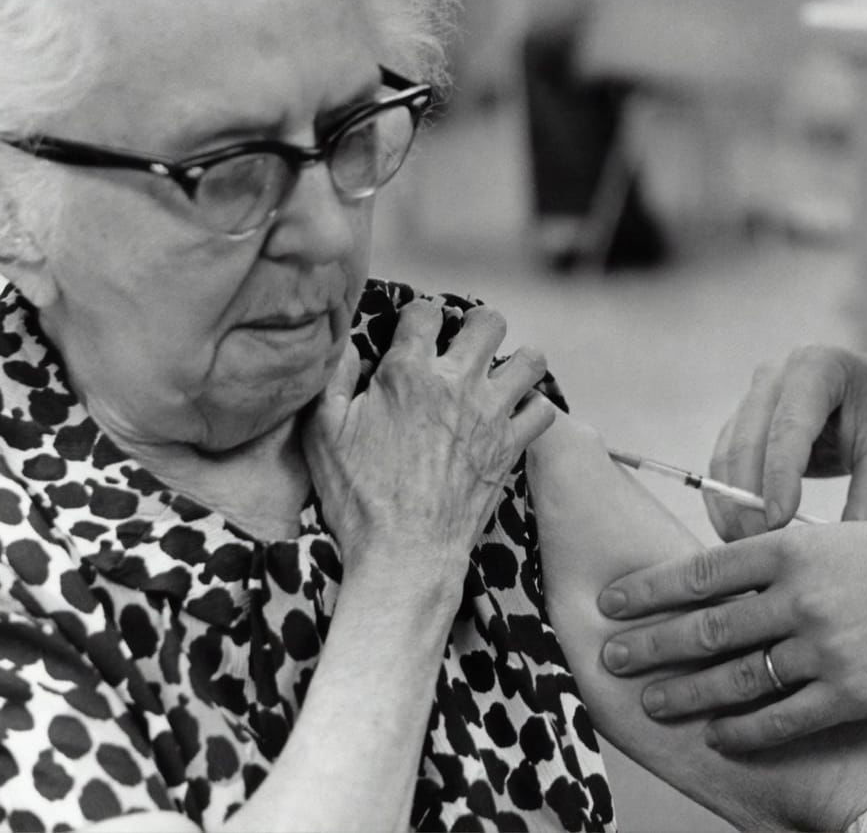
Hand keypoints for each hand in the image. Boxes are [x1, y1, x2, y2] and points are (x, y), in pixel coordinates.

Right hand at [303, 299, 555, 584]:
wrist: (403, 555)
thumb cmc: (357, 498)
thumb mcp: (323, 435)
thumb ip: (333, 381)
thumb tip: (349, 347)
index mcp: (408, 374)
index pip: (425, 311)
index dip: (419, 317)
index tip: (415, 332)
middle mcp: (456, 384)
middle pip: (487, 322)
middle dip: (476, 324)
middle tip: (463, 344)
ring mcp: (490, 414)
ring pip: (529, 360)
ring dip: (515, 362)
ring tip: (497, 375)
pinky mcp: (511, 446)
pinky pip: (543, 410)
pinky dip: (532, 409)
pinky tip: (514, 415)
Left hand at [595, 515, 866, 750]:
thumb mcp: (834, 539)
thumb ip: (779, 560)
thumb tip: (715, 587)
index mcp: (793, 545)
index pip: (701, 570)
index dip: (648, 589)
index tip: (611, 602)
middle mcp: (801, 594)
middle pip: (706, 627)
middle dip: (651, 645)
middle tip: (610, 658)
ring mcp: (826, 646)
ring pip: (736, 678)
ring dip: (687, 694)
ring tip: (653, 702)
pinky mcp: (852, 691)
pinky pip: (782, 720)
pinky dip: (744, 731)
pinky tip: (720, 735)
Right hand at [706, 331, 866, 539]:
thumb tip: (842, 553)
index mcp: (817, 367)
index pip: (789, 426)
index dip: (779, 476)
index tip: (779, 522)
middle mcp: (777, 375)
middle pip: (748, 440)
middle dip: (748, 498)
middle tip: (762, 548)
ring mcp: (756, 395)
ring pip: (728, 453)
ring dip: (731, 503)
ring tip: (750, 547)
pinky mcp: (746, 420)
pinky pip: (725, 461)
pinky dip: (727, 498)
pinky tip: (740, 531)